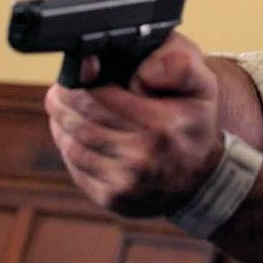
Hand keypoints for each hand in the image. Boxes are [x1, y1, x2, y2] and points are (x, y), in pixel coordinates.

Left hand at [44, 33, 223, 216]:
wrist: (201, 178)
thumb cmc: (193, 123)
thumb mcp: (202, 85)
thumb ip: (180, 63)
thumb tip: (143, 69)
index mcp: (161, 126)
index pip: (97, 98)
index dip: (79, 81)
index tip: (77, 70)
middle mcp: (143, 157)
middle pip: (79, 120)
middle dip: (62, 100)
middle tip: (60, 89)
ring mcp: (125, 182)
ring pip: (72, 144)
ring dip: (60, 122)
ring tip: (61, 107)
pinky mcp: (111, 199)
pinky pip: (75, 167)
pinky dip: (68, 147)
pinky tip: (72, 134)